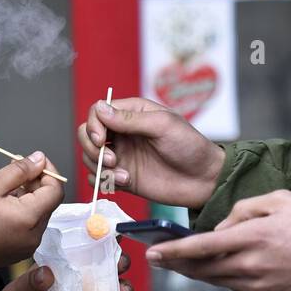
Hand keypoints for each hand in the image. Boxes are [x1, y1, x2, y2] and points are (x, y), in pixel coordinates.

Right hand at [0, 152, 62, 270]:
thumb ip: (20, 170)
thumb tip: (40, 159)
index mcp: (30, 218)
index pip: (56, 190)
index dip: (49, 172)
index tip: (35, 162)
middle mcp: (35, 235)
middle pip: (48, 202)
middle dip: (36, 182)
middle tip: (16, 169)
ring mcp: (28, 246)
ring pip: (38, 213)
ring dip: (28, 197)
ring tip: (5, 188)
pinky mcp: (20, 251)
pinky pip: (30, 226)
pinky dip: (23, 212)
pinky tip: (4, 206)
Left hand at [0, 250, 134, 290]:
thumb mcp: (19, 289)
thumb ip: (33, 281)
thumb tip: (46, 273)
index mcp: (62, 267)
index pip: (85, 250)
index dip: (100, 242)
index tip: (112, 235)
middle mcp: (76, 283)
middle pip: (105, 270)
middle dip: (118, 265)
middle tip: (120, 265)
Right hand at [77, 96, 225, 209]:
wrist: (204, 180)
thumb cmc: (190, 147)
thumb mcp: (163, 125)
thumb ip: (130, 119)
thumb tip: (100, 108)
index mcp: (133, 114)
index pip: (98, 112)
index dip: (94, 125)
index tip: (101, 140)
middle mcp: (123, 133)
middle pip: (87, 134)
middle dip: (91, 147)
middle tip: (110, 159)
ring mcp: (122, 155)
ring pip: (89, 157)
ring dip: (99, 167)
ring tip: (122, 174)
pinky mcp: (123, 177)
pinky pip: (98, 178)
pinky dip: (103, 181)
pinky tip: (124, 182)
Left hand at [143, 189, 290, 290]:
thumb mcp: (280, 200)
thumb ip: (244, 208)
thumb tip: (222, 226)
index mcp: (253, 237)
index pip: (202, 246)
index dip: (174, 251)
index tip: (153, 253)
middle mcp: (252, 265)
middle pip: (203, 269)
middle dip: (177, 265)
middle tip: (158, 260)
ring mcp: (259, 285)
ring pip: (217, 281)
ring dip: (198, 273)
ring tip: (184, 263)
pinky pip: (237, 288)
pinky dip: (225, 278)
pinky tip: (222, 269)